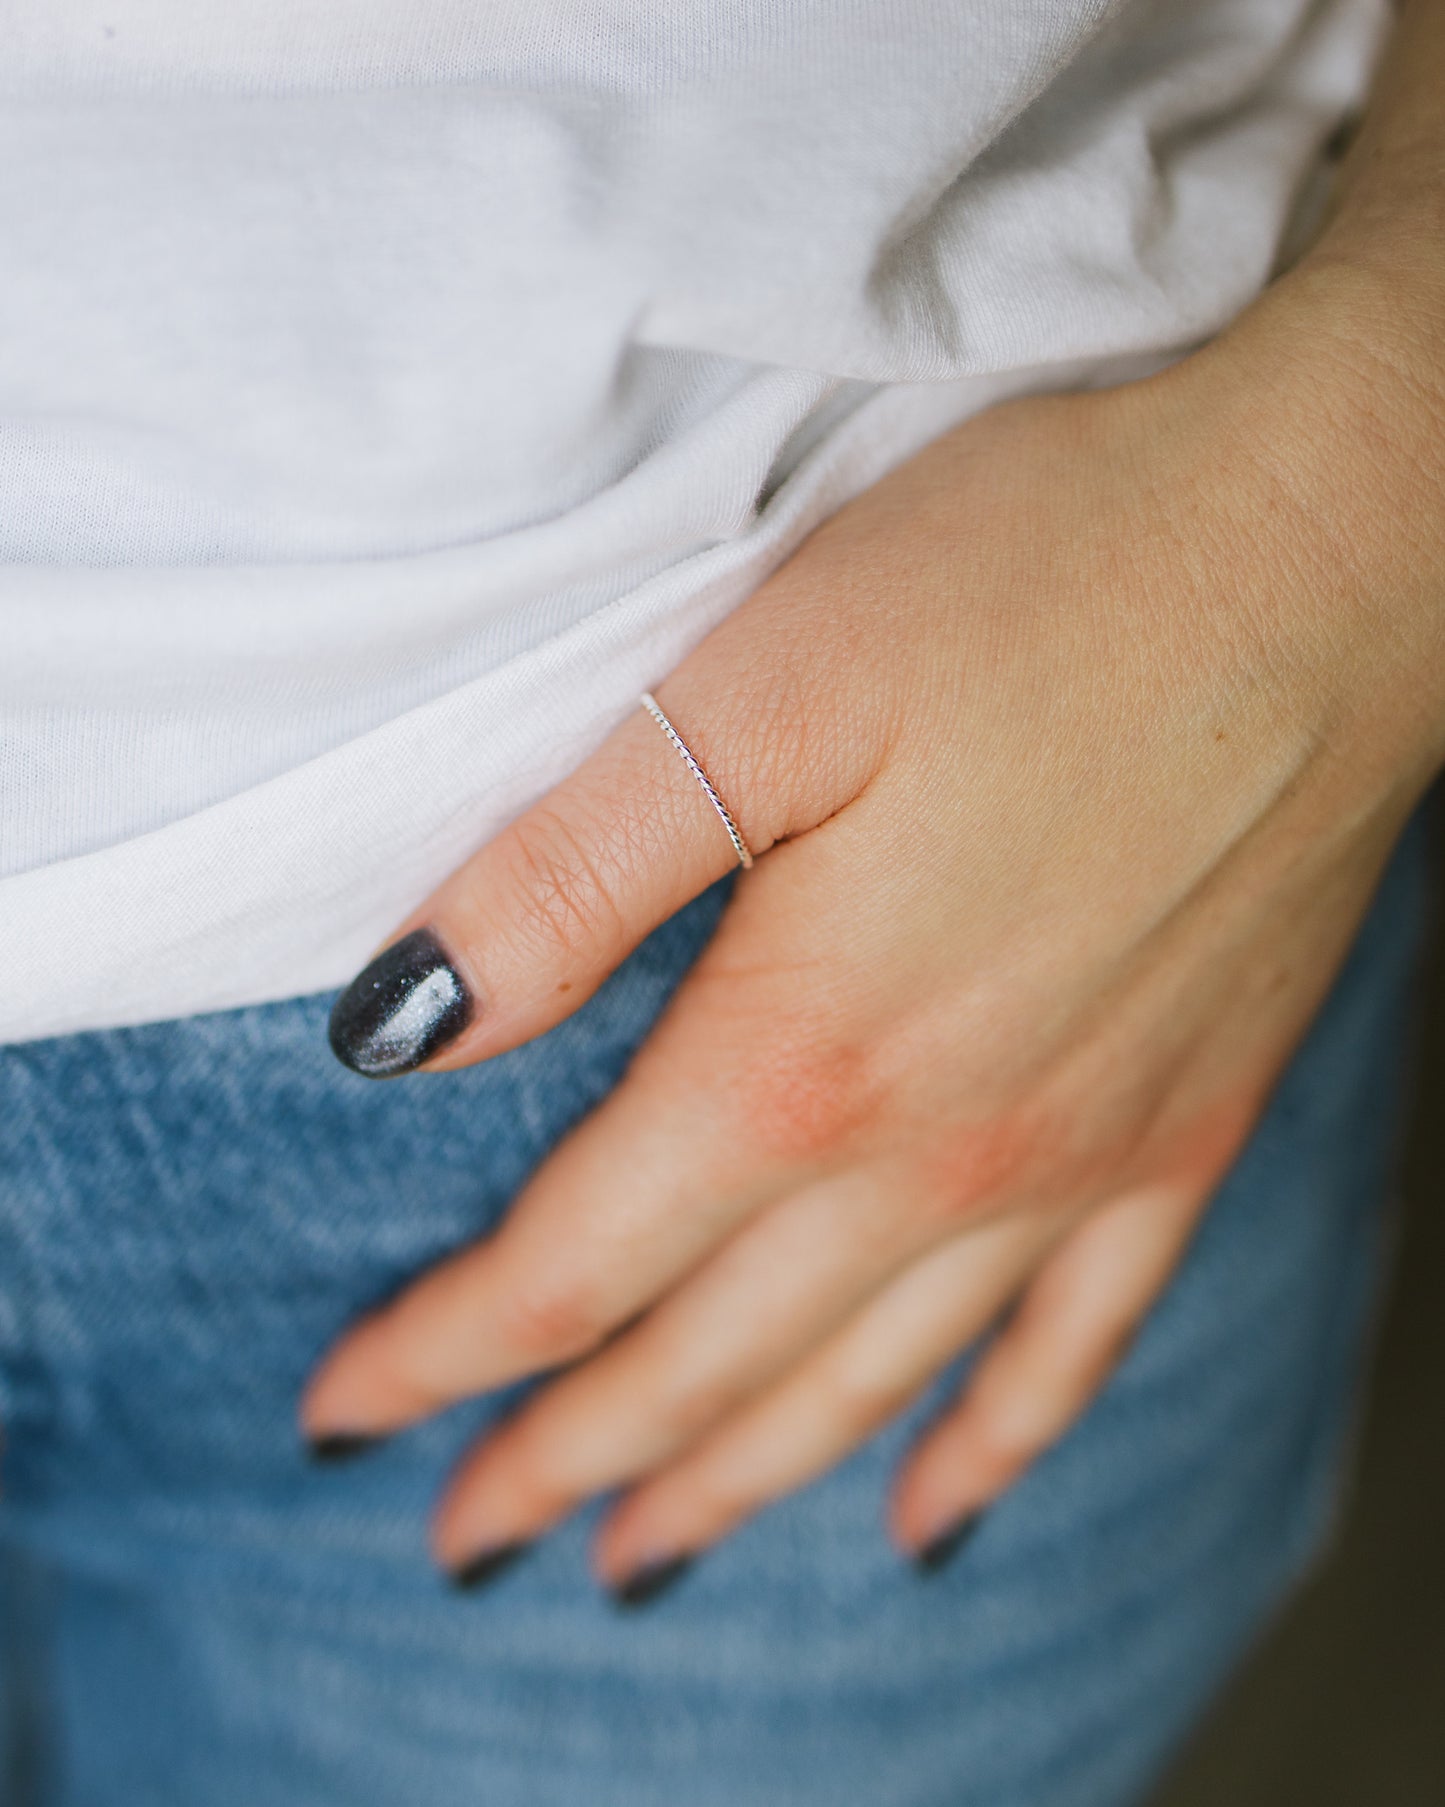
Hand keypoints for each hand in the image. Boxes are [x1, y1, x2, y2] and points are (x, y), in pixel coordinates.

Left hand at [303, 271, 1443, 1594]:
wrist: (1325, 551)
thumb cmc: (1043, 581)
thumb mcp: (761, 685)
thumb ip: (571, 872)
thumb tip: (398, 1026)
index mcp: (810, 1047)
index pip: (576, 1262)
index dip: (446, 1348)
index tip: (347, 1410)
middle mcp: (943, 1150)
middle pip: (704, 1360)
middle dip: (564, 1457)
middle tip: (464, 1534)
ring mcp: (1077, 1158)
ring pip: (864, 1385)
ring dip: (734, 1479)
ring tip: (640, 1556)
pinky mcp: (1183, 1128)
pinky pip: (1075, 1349)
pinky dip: (987, 1445)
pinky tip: (928, 1513)